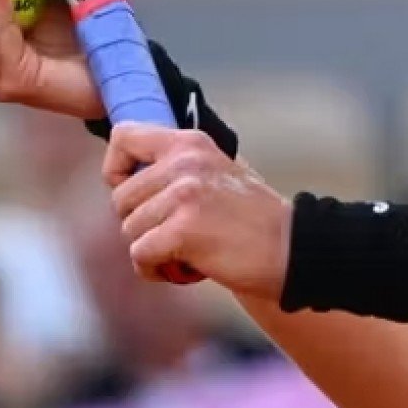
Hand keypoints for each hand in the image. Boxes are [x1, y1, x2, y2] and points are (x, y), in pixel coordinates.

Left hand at [105, 124, 290, 296]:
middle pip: (120, 199)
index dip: (117, 170)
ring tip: (186, 252)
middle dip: (141, 224)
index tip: (136, 193)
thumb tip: (128, 171)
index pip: (122, 136)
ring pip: (129, 230)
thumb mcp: (216, 172)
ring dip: (151, 250)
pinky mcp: (183, 230)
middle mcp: (184, 162)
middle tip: (176, 234)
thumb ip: (177, 166)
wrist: (291, 250)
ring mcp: (183, 194)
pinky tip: (184, 269)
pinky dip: (155, 270)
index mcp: (190, 143)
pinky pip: (140, 255)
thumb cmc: (252, 219)